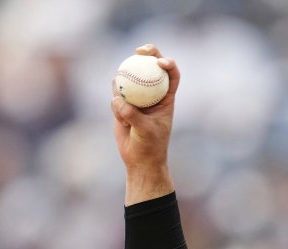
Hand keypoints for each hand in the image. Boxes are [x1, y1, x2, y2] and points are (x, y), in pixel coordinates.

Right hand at [110, 43, 178, 204]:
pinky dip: (115, 102)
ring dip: (125, 82)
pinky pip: (116, 94)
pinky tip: (118, 113)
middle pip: (150, 67)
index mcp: (167, 98)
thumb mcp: (145, 131)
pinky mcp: (122, 104)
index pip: (172, 74)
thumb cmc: (150, 146)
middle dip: (147, 53)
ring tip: (123, 93)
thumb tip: (118, 100)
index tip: (160, 61)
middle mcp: (153, 94)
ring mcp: (137, 97)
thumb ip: (132, 115)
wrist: (139, 159)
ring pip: (130, 78)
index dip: (168, 63)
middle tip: (138, 50)